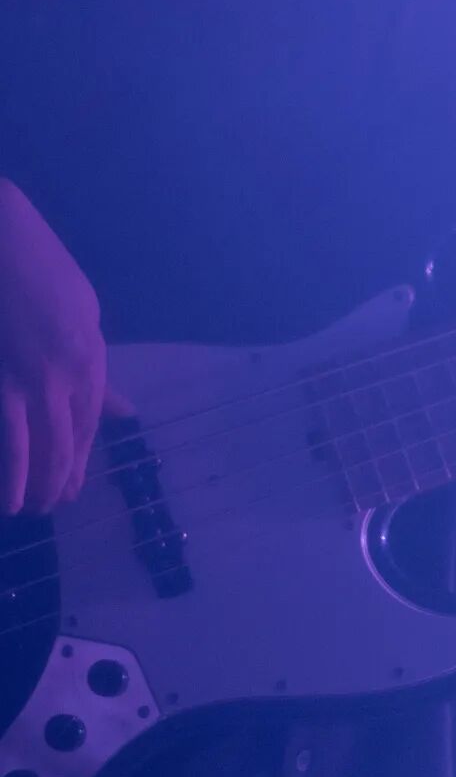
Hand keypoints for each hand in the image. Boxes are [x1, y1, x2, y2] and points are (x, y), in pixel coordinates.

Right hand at [0, 180, 127, 514]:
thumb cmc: (38, 267)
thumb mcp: (80, 309)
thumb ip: (93, 360)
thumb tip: (121, 407)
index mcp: (90, 350)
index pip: (91, 415)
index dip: (81, 451)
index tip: (74, 479)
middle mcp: (67, 368)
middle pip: (69, 435)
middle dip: (63, 474)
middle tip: (55, 503)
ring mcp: (29, 374)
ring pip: (41, 443)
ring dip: (38, 482)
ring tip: (32, 509)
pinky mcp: (0, 378)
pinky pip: (10, 434)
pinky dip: (13, 469)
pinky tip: (10, 498)